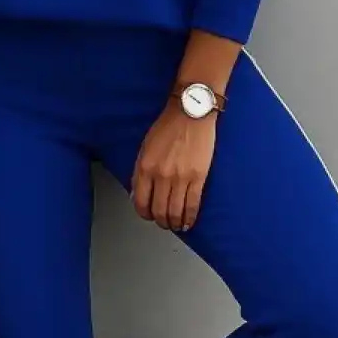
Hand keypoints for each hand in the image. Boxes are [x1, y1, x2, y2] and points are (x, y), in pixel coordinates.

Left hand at [131, 98, 216, 231]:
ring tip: (176, 225)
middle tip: (163, 223)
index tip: (148, 216)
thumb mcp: (145, 148)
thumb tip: (139, 194)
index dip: (144, 214)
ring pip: (175, 212)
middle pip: (158, 211)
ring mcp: (180, 178)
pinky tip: (188, 222)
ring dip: (174, 223)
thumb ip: (141, 171)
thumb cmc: (168, 126)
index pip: (140, 202)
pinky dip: (190, 217)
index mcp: (145, 168)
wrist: (190, 112)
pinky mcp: (198, 177)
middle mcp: (161, 176)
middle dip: (160, 221)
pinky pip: (193, 204)